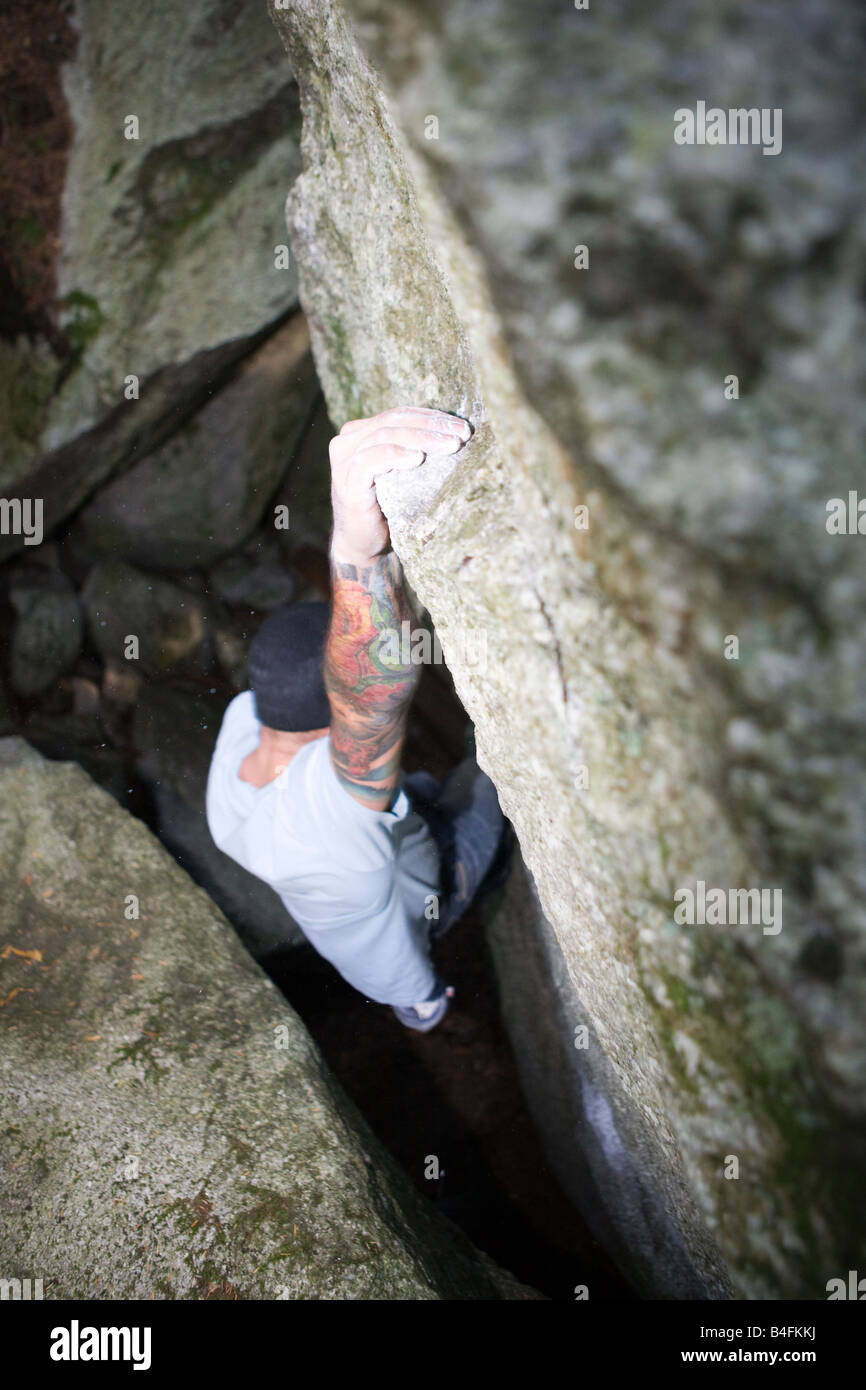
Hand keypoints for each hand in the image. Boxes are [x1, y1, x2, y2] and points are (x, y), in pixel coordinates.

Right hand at [329, 406, 471, 565]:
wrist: (364, 545)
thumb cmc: (388, 508)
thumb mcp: (402, 472)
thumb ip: (414, 449)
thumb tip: (457, 433)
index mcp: (361, 432)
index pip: (399, 415)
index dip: (432, 417)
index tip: (462, 427)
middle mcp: (348, 440)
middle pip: (394, 421)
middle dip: (432, 426)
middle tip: (461, 435)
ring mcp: (344, 460)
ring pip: (385, 436)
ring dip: (422, 439)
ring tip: (450, 446)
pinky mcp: (346, 481)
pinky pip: (370, 459)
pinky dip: (395, 455)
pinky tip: (417, 459)